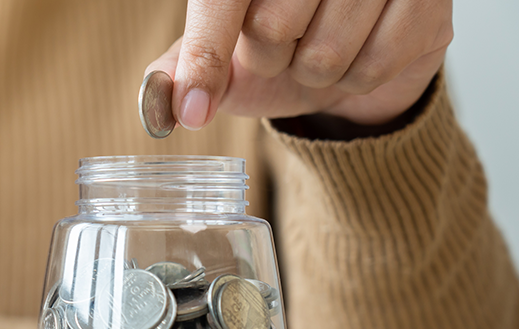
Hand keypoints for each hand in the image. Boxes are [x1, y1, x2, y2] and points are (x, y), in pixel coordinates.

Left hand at [146, 0, 452, 129]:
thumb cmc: (282, 48)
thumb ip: (186, 70)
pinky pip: (373, 67)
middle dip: (271, 59)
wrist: (356, 60)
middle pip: (272, 27)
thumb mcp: (224, 59)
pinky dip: (358, 80)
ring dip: (315, 74)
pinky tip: (362, 53)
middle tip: (287, 47)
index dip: (207, 57)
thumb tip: (162, 107)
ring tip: (324, 50)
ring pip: (324, 53)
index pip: (222, 1)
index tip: (194, 109)